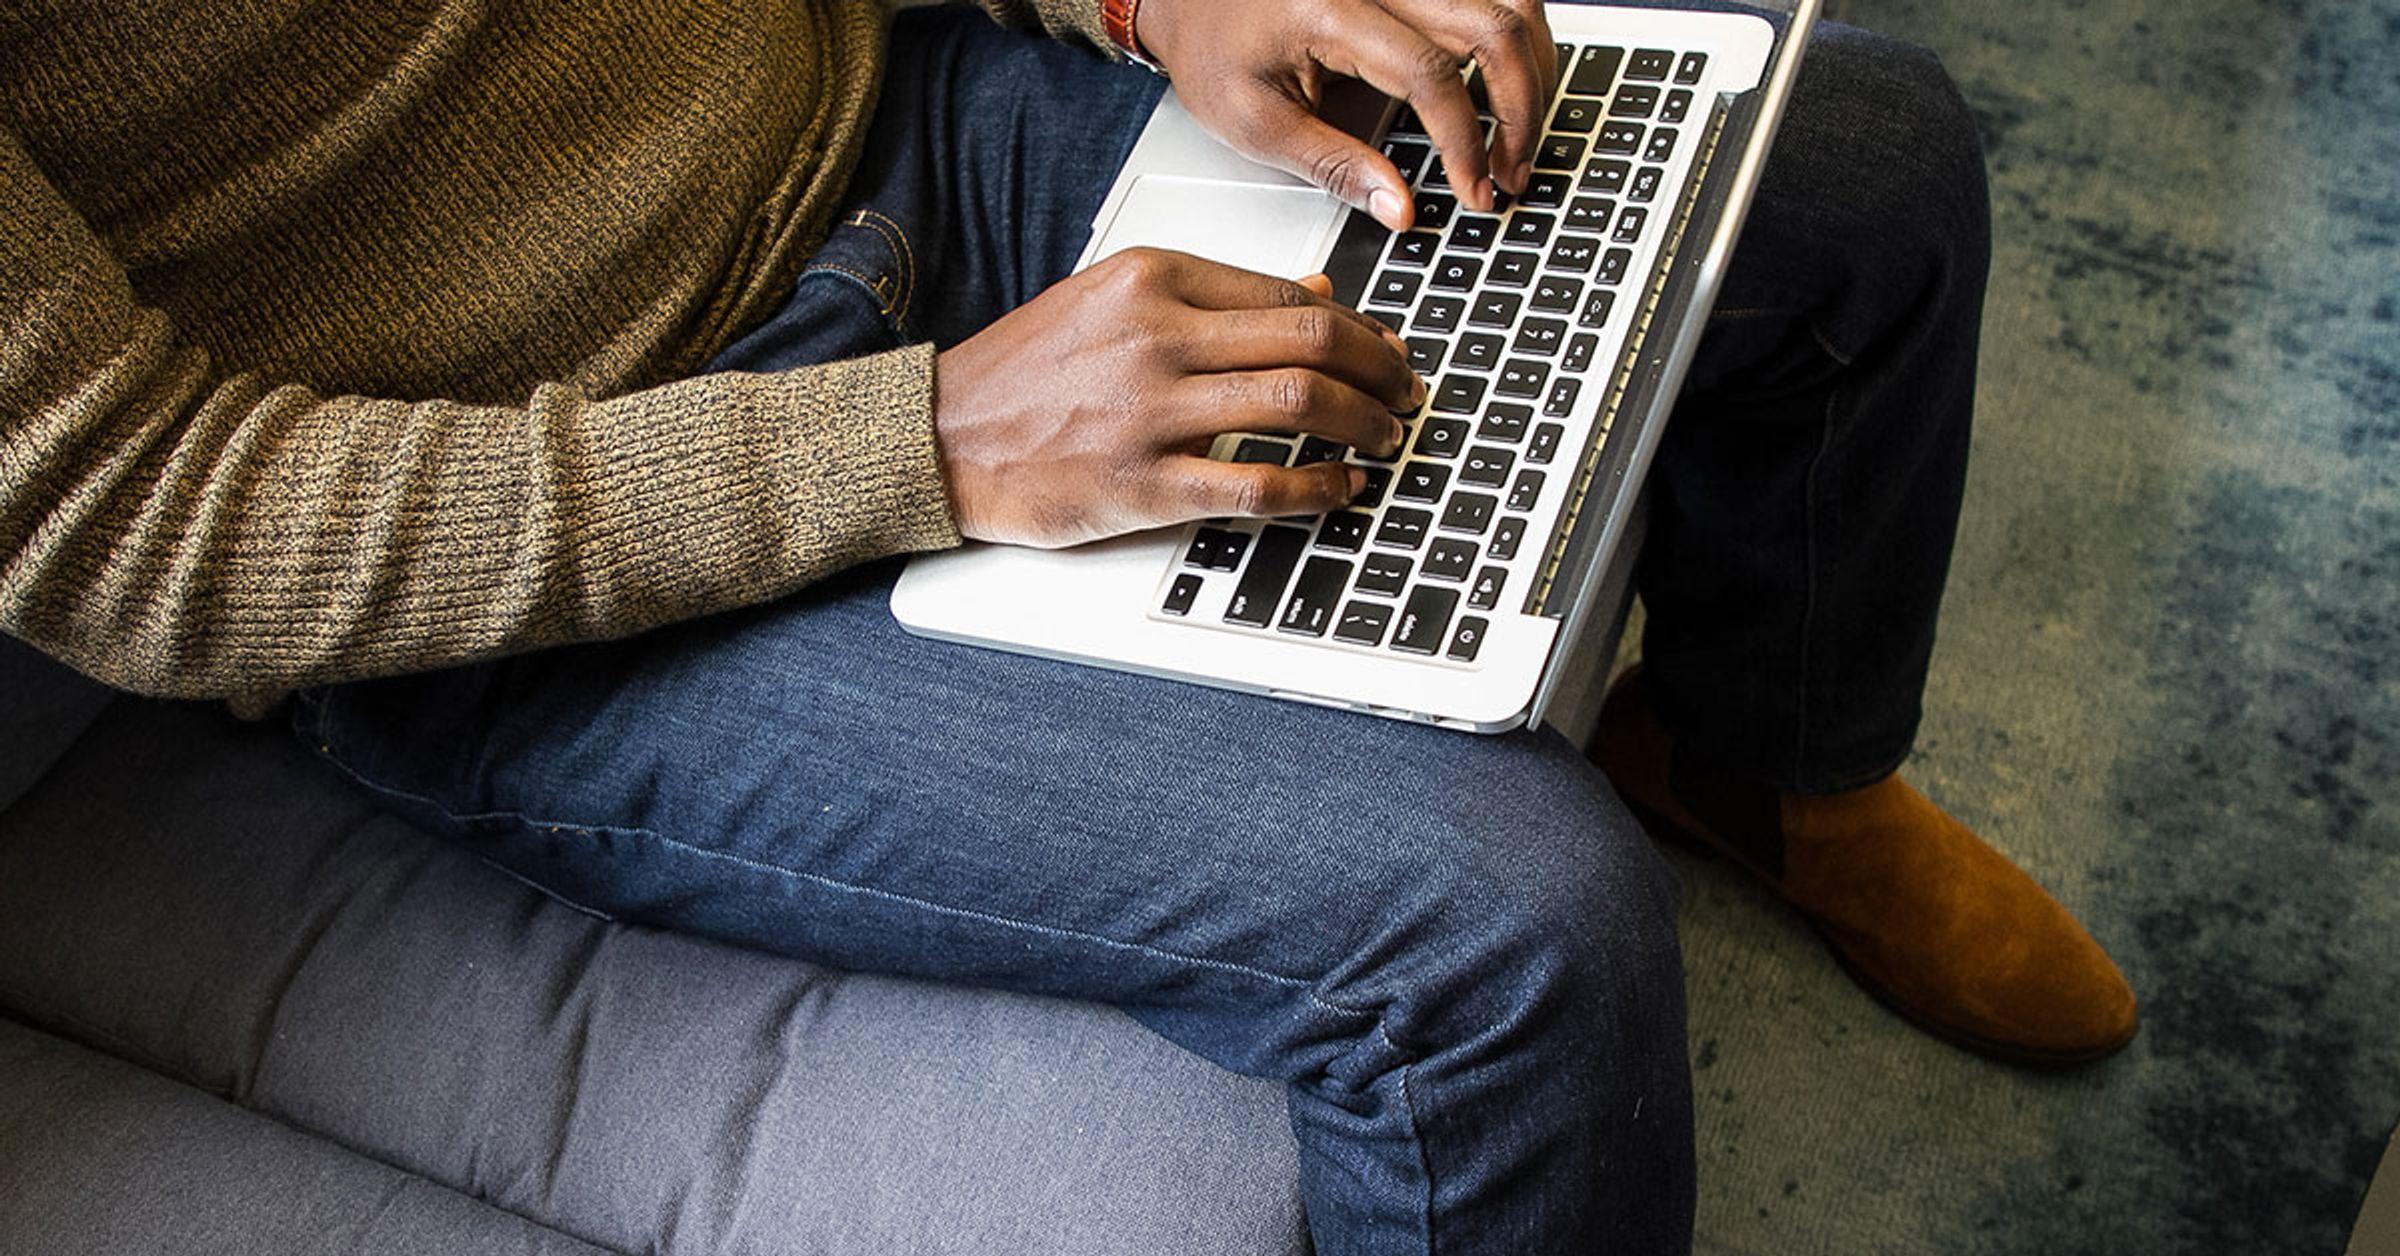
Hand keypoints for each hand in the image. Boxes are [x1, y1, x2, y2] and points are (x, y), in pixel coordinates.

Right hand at [934, 248, 1422, 547]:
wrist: (940, 437)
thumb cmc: (1022, 373)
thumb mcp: (1110, 300)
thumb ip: (1210, 295)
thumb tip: (1314, 290)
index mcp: (1149, 277)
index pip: (1286, 291)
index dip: (1355, 323)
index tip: (1381, 347)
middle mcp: (1155, 336)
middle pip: (1310, 338)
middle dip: (1379, 367)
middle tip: (1403, 391)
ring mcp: (1149, 412)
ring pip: (1297, 403)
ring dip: (1362, 423)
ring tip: (1384, 437)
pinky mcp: (1141, 485)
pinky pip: (1257, 486)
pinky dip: (1316, 489)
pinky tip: (1340, 490)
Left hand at [1136, 0, 1557, 229]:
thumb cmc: (1213, 49)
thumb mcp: (1254, 122)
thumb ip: (1333, 166)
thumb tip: (1402, 210)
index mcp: (1332, 11)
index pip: (1430, 73)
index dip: (1465, 141)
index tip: (1475, 192)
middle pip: (1493, 24)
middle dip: (1521, 108)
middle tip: (1511, 173)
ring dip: (1533, 70)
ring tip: (1517, 137)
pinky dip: (1514, 41)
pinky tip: (1506, 89)